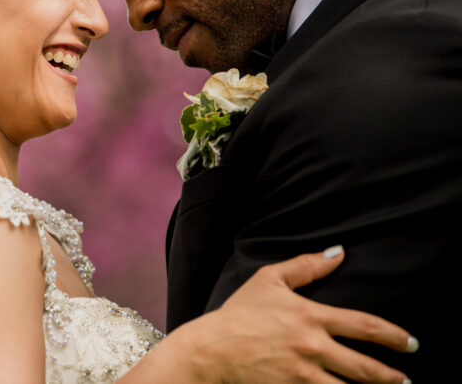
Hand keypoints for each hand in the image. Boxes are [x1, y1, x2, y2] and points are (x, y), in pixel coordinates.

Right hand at [168, 247, 415, 383]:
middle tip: (406, 378)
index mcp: (311, 316)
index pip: (365, 326)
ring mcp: (303, 374)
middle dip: (393, 376)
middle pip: (367, 367)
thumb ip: (306, 266)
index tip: (411, 343)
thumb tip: (338, 253)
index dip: (395, 336)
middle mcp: (313, 347)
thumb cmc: (239, 313)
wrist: (211, 348)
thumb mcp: (268, 280)